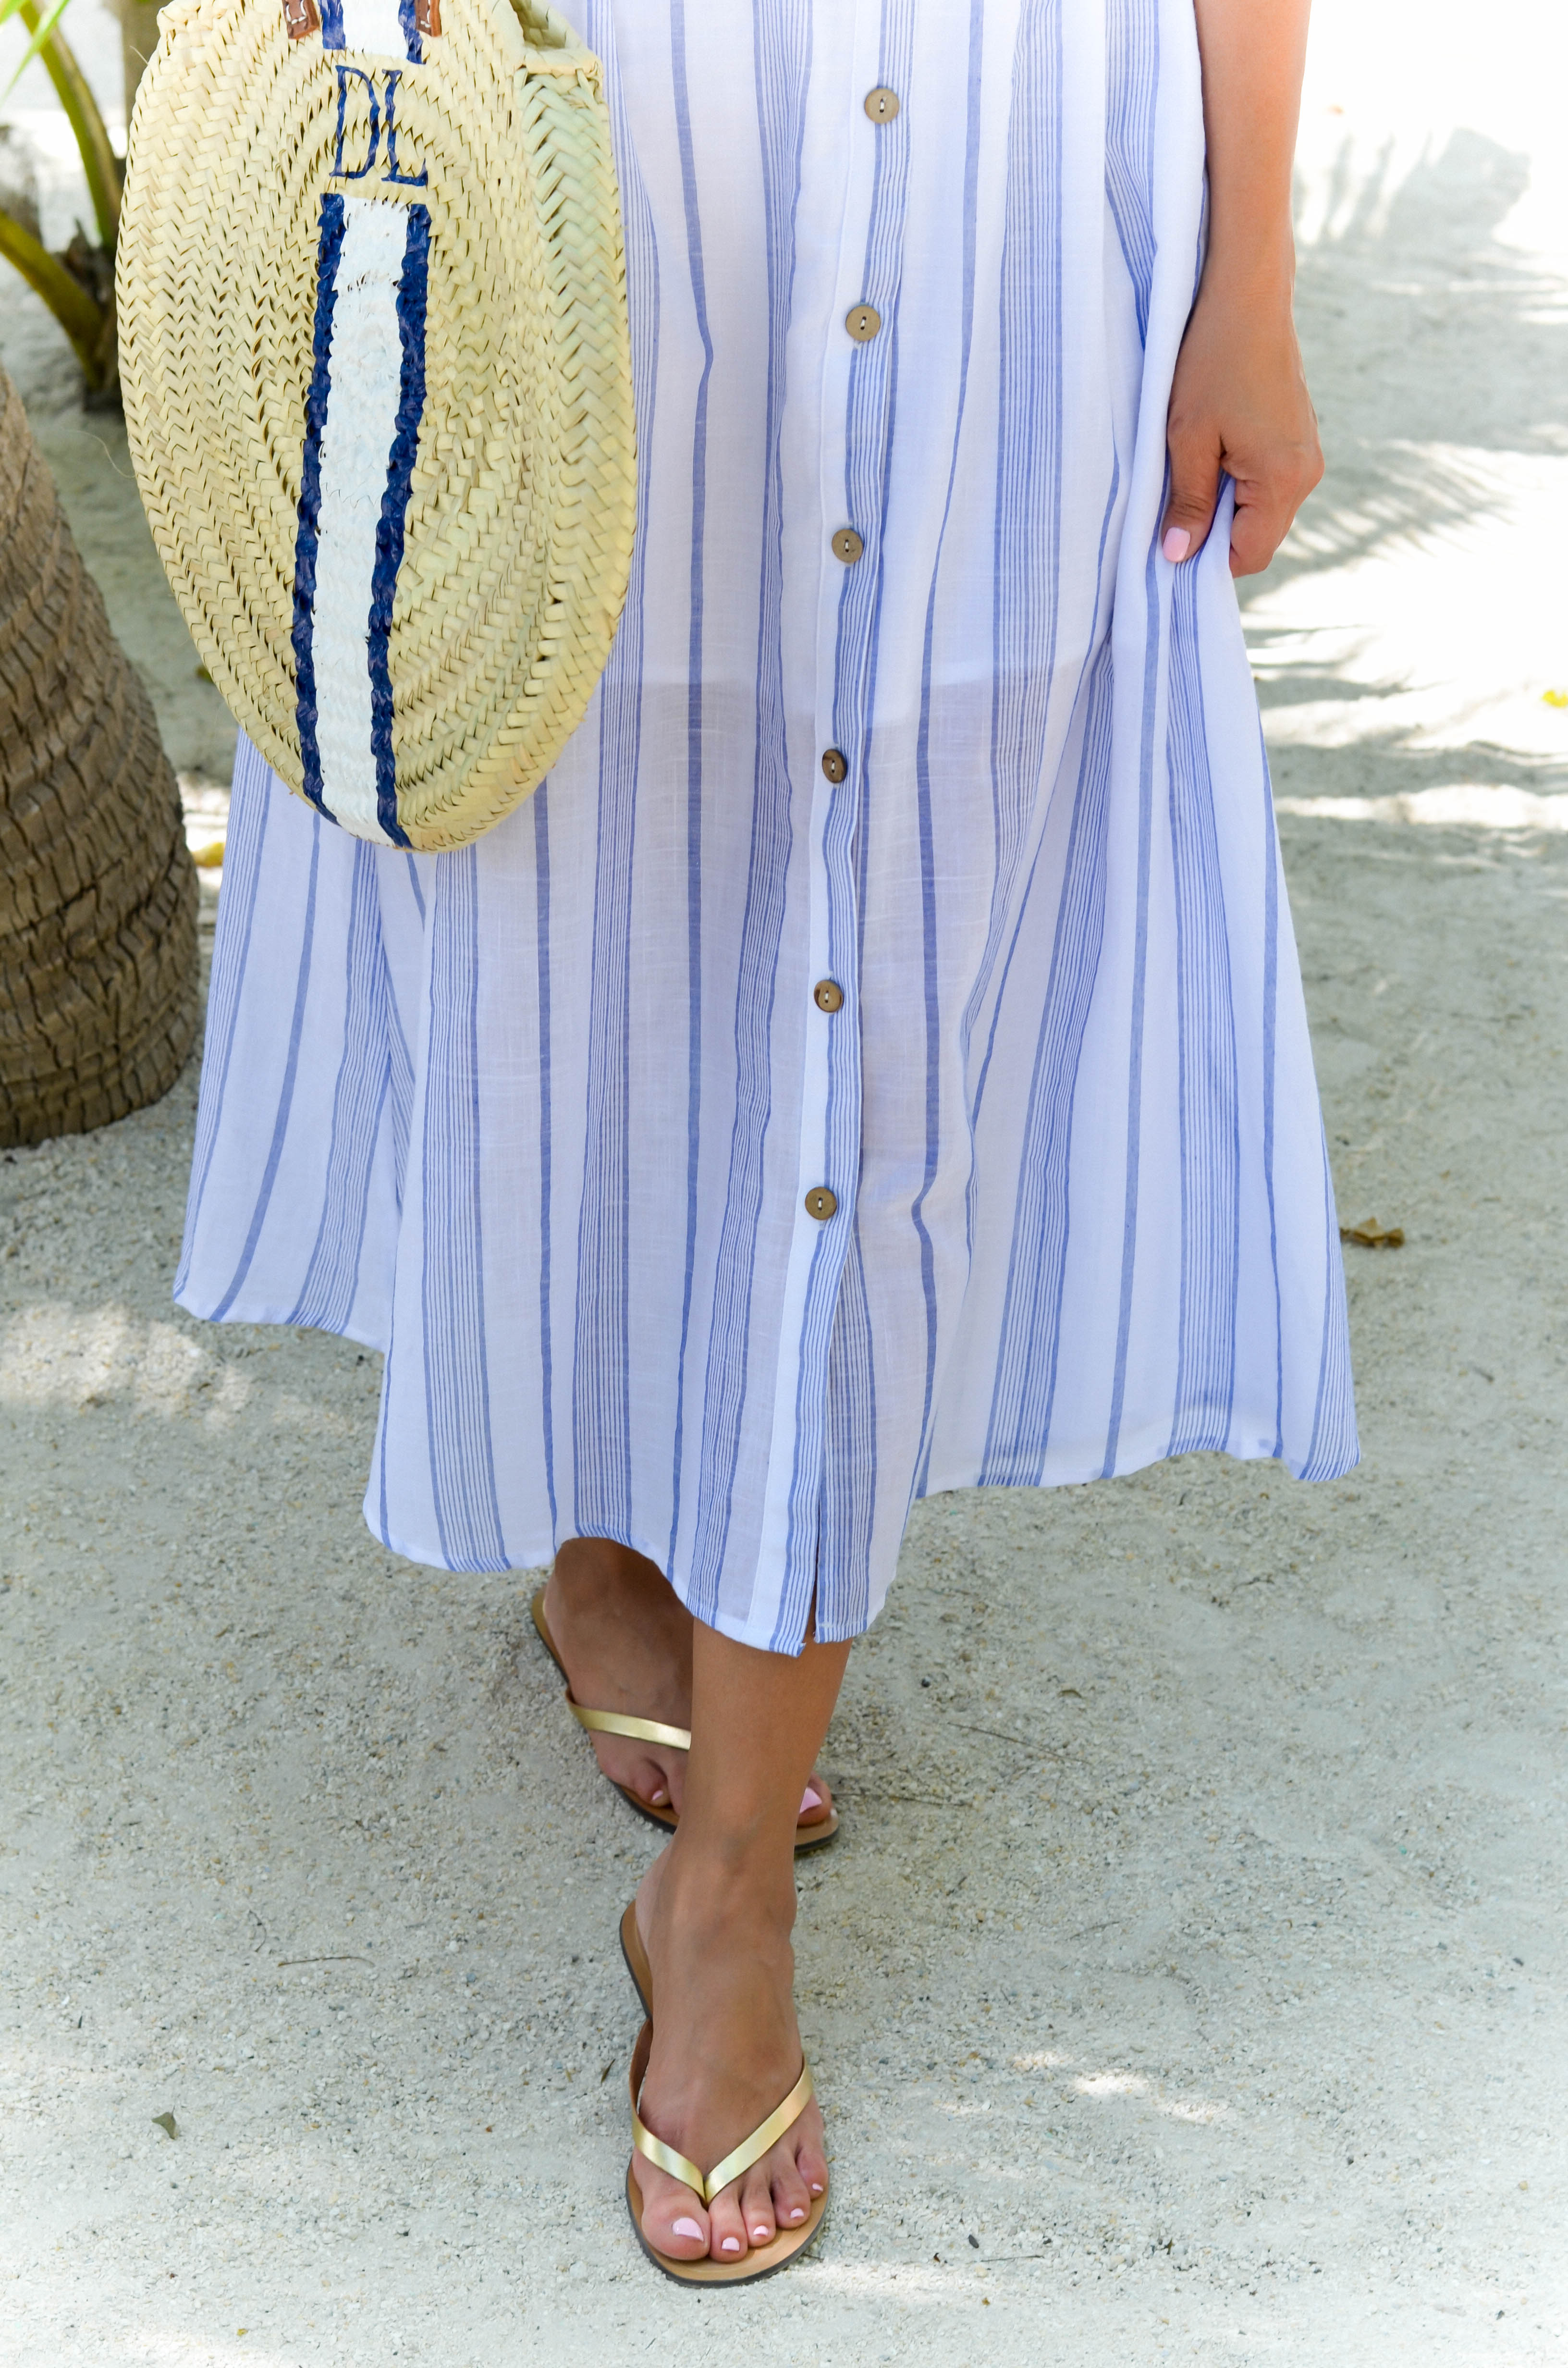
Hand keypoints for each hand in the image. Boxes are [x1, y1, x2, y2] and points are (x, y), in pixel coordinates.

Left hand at [1160, 278, 1322, 577]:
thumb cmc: (1212, 361)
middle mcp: (1307, 472)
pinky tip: (1214, 455)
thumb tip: (1178, 557)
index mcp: (1283, 478)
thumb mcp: (1186, 439)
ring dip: (1227, 507)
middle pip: (1260, 537)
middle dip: (1217, 535)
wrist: (1247, 297)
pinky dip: (1240, 484)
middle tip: (1175, 511)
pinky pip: (1269, 483)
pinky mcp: (1300, 438)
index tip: (1173, 548)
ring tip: (1193, 473)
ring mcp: (1308, 454)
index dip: (1209, 562)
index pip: (1250, 555)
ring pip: (1264, 511)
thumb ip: (1188, 503)